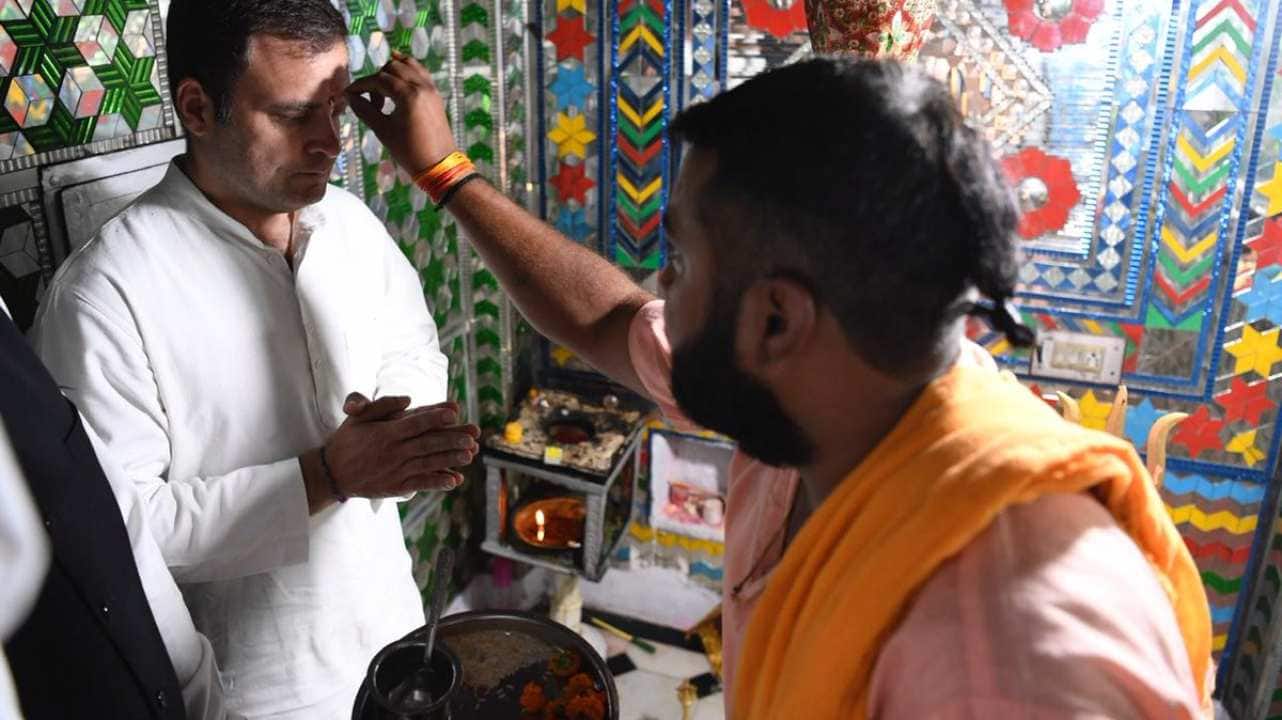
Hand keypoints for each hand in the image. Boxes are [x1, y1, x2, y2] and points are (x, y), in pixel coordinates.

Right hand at [301, 393, 480, 512]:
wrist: (331, 473)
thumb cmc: (347, 440)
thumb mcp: (359, 416)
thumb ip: (382, 405)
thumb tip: (407, 399)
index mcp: (385, 432)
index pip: (414, 423)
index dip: (434, 418)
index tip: (454, 413)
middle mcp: (392, 452)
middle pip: (427, 443)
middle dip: (451, 439)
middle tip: (473, 436)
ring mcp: (395, 470)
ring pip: (427, 463)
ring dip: (450, 459)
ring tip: (470, 454)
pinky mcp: (396, 486)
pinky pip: (419, 483)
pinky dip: (437, 482)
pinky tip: (454, 479)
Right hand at [346, 51, 456, 175]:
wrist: (439, 165)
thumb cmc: (409, 151)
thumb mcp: (383, 131)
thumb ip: (365, 110)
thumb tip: (350, 97)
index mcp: (409, 95)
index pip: (379, 80)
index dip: (361, 84)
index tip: (349, 93)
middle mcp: (422, 86)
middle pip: (393, 68)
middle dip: (377, 79)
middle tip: (370, 100)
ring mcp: (431, 89)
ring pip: (408, 65)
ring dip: (392, 71)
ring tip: (381, 88)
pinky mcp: (435, 94)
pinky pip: (420, 73)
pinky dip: (408, 70)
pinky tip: (398, 74)